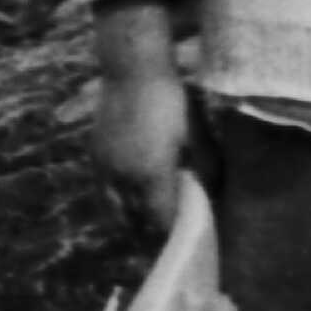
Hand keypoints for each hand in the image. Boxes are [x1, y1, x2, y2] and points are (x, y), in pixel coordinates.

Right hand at [88, 47, 189, 233]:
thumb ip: (206, 168)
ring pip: (114, 207)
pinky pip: (103, 188)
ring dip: (129, 219)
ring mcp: (105, 167)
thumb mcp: (194, 136)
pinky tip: (126, 198)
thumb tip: (215, 193)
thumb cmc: (171, 101)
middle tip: (162, 239)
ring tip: (142, 226)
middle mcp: (124, 177)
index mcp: (151, 175)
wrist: (133, 71)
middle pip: (134, 219)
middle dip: (148, 232)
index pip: (160, 219)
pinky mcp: (94, 154)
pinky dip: (115, 200)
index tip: (182, 237)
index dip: (171, 232)